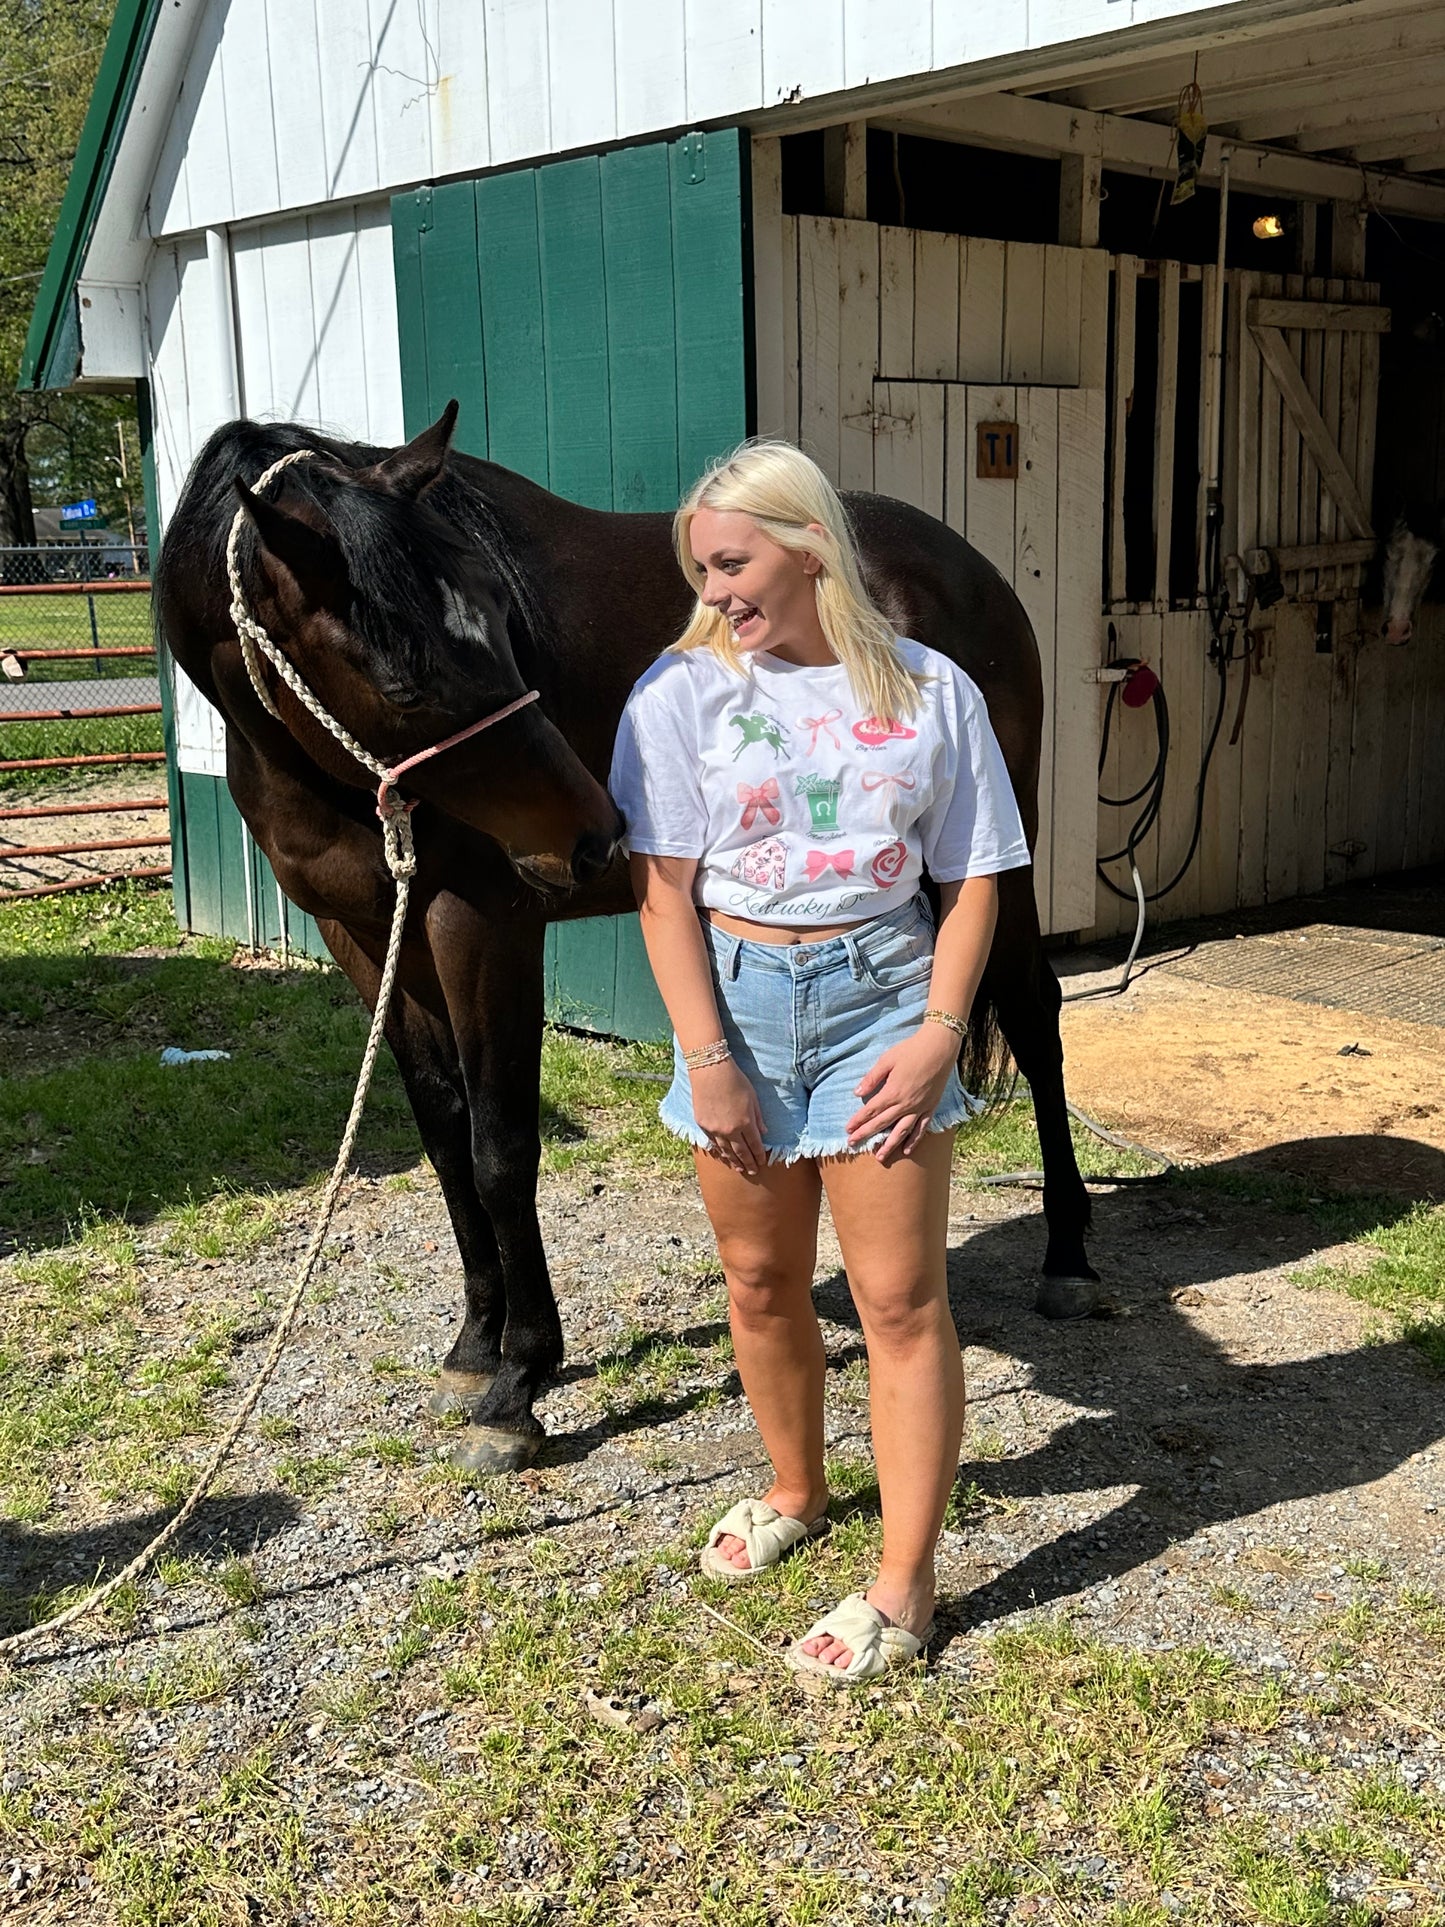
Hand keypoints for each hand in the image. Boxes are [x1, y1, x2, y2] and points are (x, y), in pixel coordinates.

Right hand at [690, 1059, 767, 1174]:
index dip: (759, 1155)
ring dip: (734, 1161)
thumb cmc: (735, 1080)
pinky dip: (720, 1151)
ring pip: (726, 1151)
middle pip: (741, 1152)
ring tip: (739, 1168)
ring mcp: (714, 1129)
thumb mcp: (753, 1097)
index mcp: (745, 1122)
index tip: (763, 1162)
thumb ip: (758, 1117)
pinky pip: (713, 1143)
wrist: (710, 1070)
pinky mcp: (702, 1125)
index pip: (755, 1145)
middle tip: (753, 1171)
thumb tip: (763, 1132)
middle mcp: (730, 1130)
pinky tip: (723, 1155)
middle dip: (748, 1163)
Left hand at [845, 1025, 960, 1164]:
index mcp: (892, 1092)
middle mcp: (905, 1104)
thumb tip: (857, 1093)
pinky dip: (914, 1140)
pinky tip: (907, 1150)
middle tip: (852, 1145)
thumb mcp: (887, 1060)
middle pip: (882, 1123)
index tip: (848, 1130)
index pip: (871, 1111)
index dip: (858, 1121)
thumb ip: (872, 1078)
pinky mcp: (930, 1107)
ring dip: (889, 1145)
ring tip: (879, 1157)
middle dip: (866, 1135)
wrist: (939, 1047)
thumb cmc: (911, 1050)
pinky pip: (921, 1128)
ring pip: (901, 1131)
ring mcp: (919, 1108)